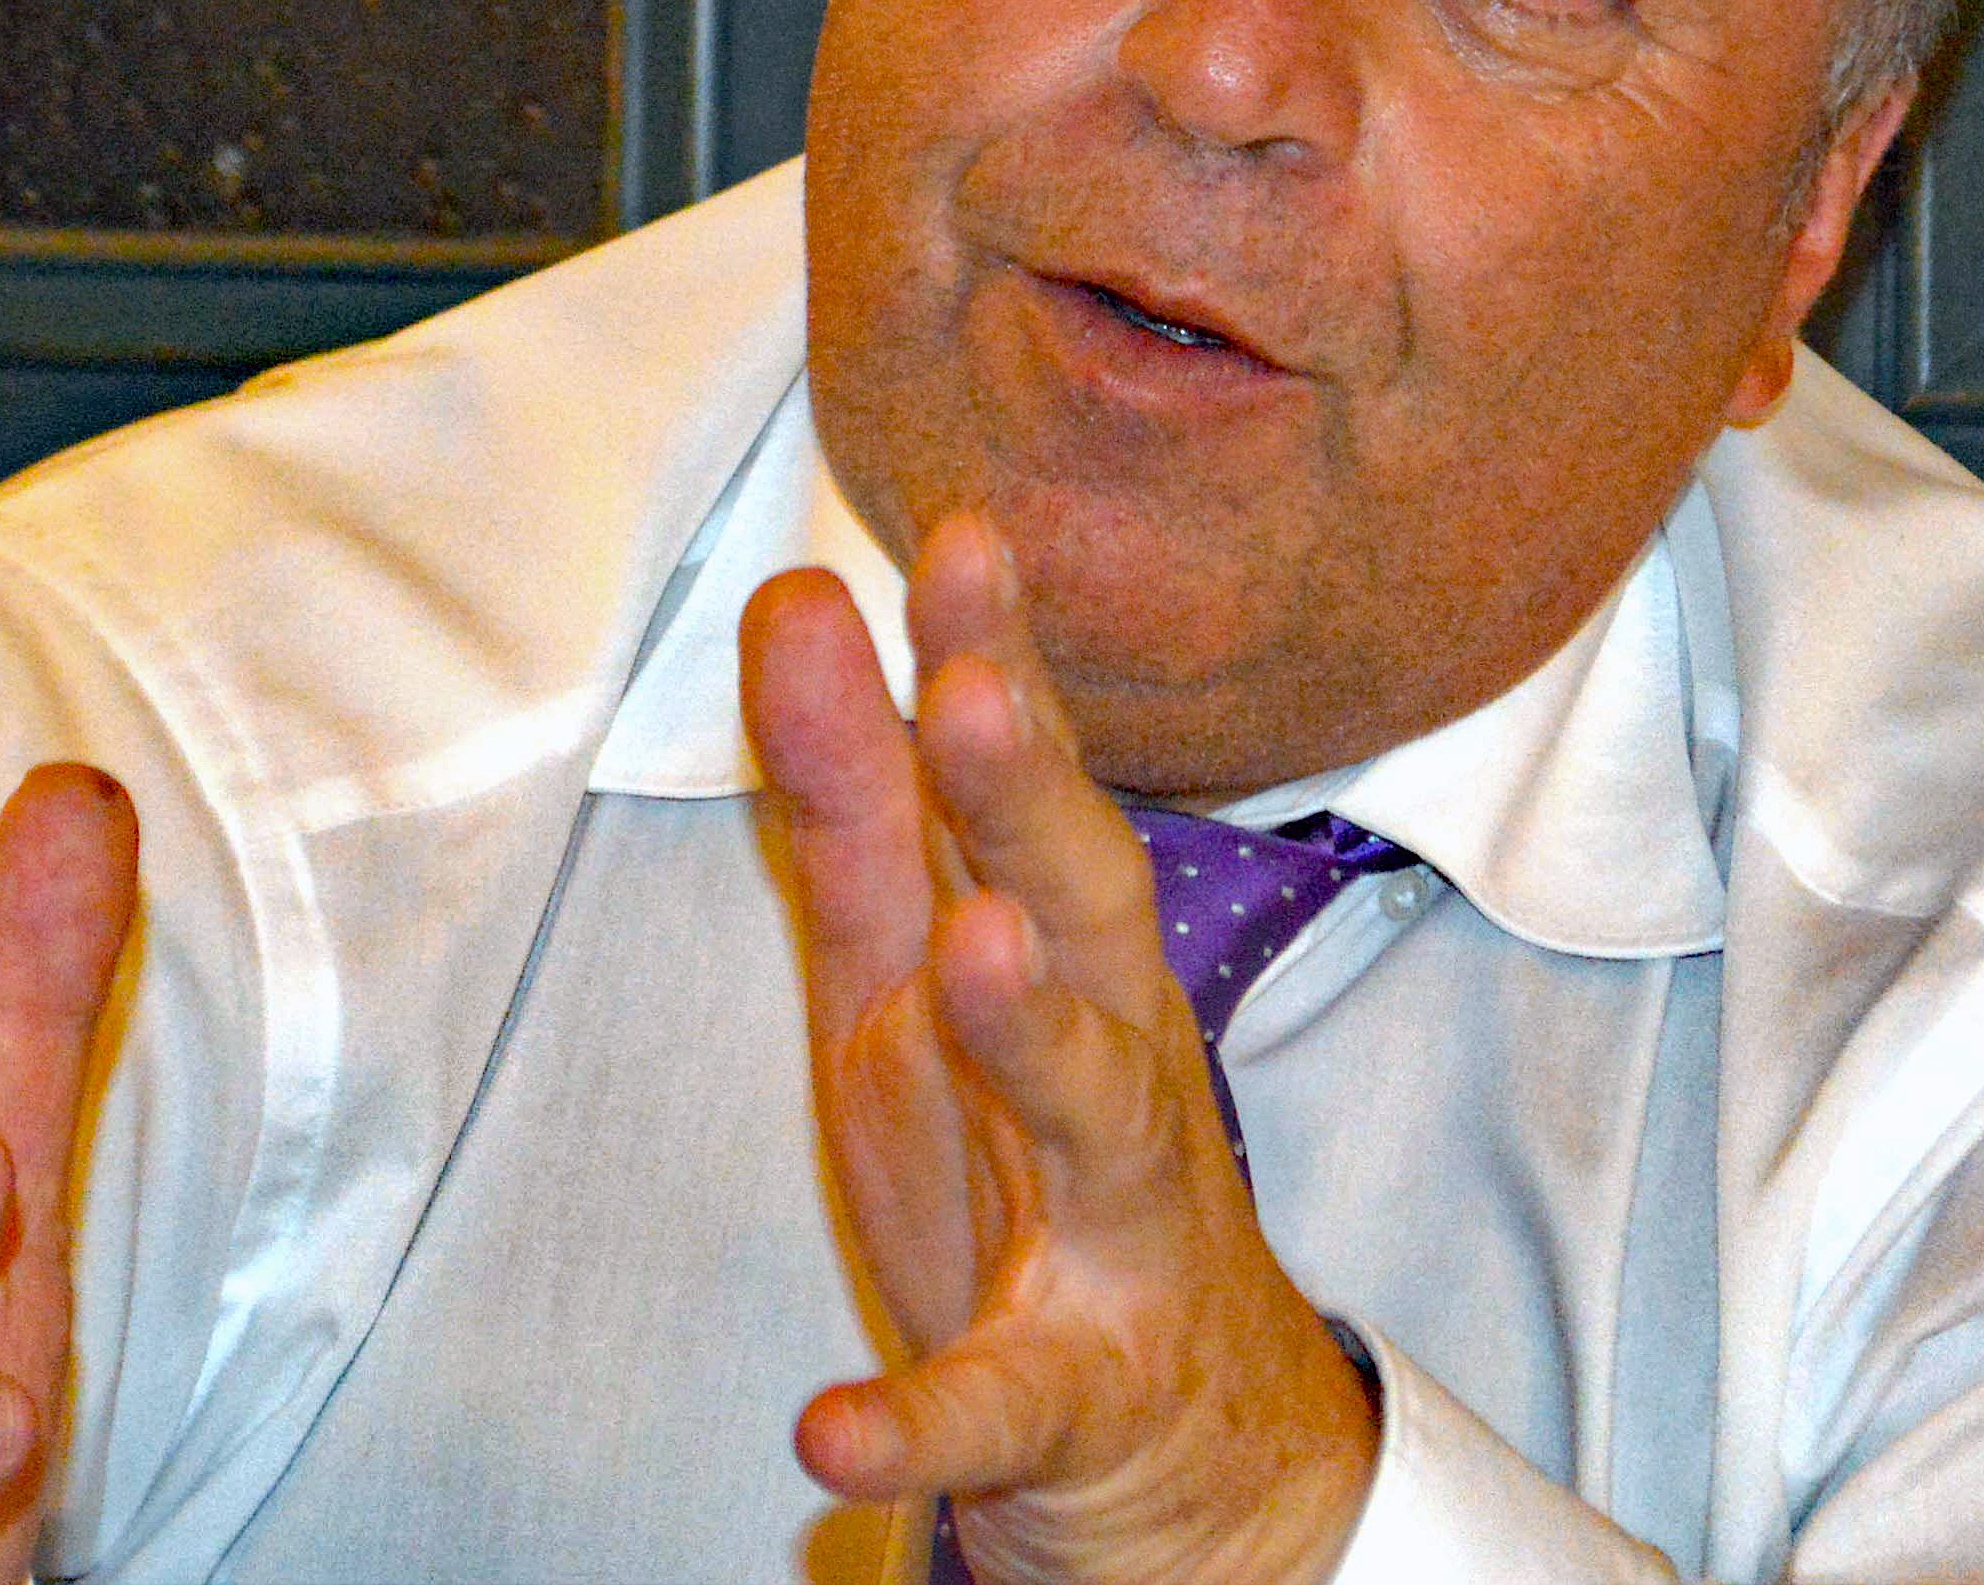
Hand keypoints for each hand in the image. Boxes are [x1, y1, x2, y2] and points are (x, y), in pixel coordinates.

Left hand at [739, 518, 1377, 1584]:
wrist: (1186, 1451)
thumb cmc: (1036, 1167)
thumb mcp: (917, 974)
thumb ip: (856, 798)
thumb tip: (797, 594)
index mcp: (1067, 955)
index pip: (1033, 783)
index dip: (999, 659)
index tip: (963, 533)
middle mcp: (1115, 1066)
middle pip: (1088, 913)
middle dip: (1031, 800)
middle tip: (968, 690)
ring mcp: (1107, 1234)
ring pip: (1089, 1123)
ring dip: (1033, 1038)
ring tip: (973, 955)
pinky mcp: (1068, 1400)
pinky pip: (994, 1408)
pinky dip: (919, 1422)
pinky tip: (831, 1429)